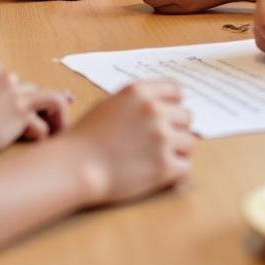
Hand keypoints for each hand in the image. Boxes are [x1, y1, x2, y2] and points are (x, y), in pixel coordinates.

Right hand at [0, 59, 71, 153]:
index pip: (4, 75)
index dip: (3, 91)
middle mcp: (7, 75)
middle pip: (23, 87)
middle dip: (22, 102)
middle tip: (24, 119)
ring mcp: (18, 93)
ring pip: (43, 96)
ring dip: (48, 110)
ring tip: (56, 123)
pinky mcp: (24, 111)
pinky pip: (45, 118)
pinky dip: (49, 124)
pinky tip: (47, 133)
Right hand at [65, 81, 192, 203]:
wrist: (76, 166)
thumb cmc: (87, 137)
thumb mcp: (110, 104)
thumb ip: (138, 102)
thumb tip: (164, 105)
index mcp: (140, 92)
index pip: (176, 90)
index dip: (173, 104)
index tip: (168, 116)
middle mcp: (154, 111)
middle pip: (187, 117)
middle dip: (176, 128)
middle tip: (159, 142)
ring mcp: (161, 139)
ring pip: (189, 143)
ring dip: (176, 151)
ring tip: (156, 158)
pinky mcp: (164, 167)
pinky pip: (186, 167)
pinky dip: (176, 172)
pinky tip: (160, 173)